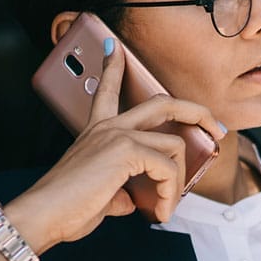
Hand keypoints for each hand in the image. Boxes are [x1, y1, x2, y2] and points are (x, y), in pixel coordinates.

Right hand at [3, 38, 227, 252]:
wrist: (44, 214)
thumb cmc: (66, 208)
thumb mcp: (101, 194)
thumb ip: (122, 191)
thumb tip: (136, 200)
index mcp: (97, 131)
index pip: (106, 90)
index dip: (113, 66)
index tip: (114, 47)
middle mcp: (108, 126)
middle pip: (163, 102)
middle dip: (196, 111)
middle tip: (215, 128)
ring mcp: (117, 134)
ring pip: (174, 143)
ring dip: (180, 179)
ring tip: (167, 206)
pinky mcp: (126, 150)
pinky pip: (168, 168)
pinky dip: (170, 194)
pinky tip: (160, 212)